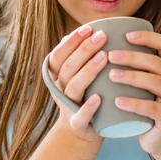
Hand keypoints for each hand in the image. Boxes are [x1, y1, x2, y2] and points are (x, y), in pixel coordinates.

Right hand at [46, 24, 107, 143]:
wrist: (81, 132)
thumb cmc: (84, 96)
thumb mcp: (76, 75)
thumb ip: (79, 56)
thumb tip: (89, 28)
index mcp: (56, 77)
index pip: (59, 55)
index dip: (72, 41)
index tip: (88, 28)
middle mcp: (59, 90)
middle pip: (68, 67)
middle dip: (84, 50)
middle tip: (102, 36)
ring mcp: (67, 107)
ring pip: (74, 87)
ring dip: (88, 71)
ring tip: (104, 57)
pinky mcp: (78, 124)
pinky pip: (81, 116)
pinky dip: (89, 107)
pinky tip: (99, 98)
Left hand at [108, 30, 160, 155]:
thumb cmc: (147, 103)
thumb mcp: (146, 82)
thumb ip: (136, 65)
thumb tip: (105, 43)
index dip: (148, 37)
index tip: (126, 35)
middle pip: (156, 63)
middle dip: (132, 57)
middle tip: (110, 56)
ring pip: (155, 83)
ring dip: (132, 77)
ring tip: (111, 75)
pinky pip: (152, 108)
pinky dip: (134, 104)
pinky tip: (118, 101)